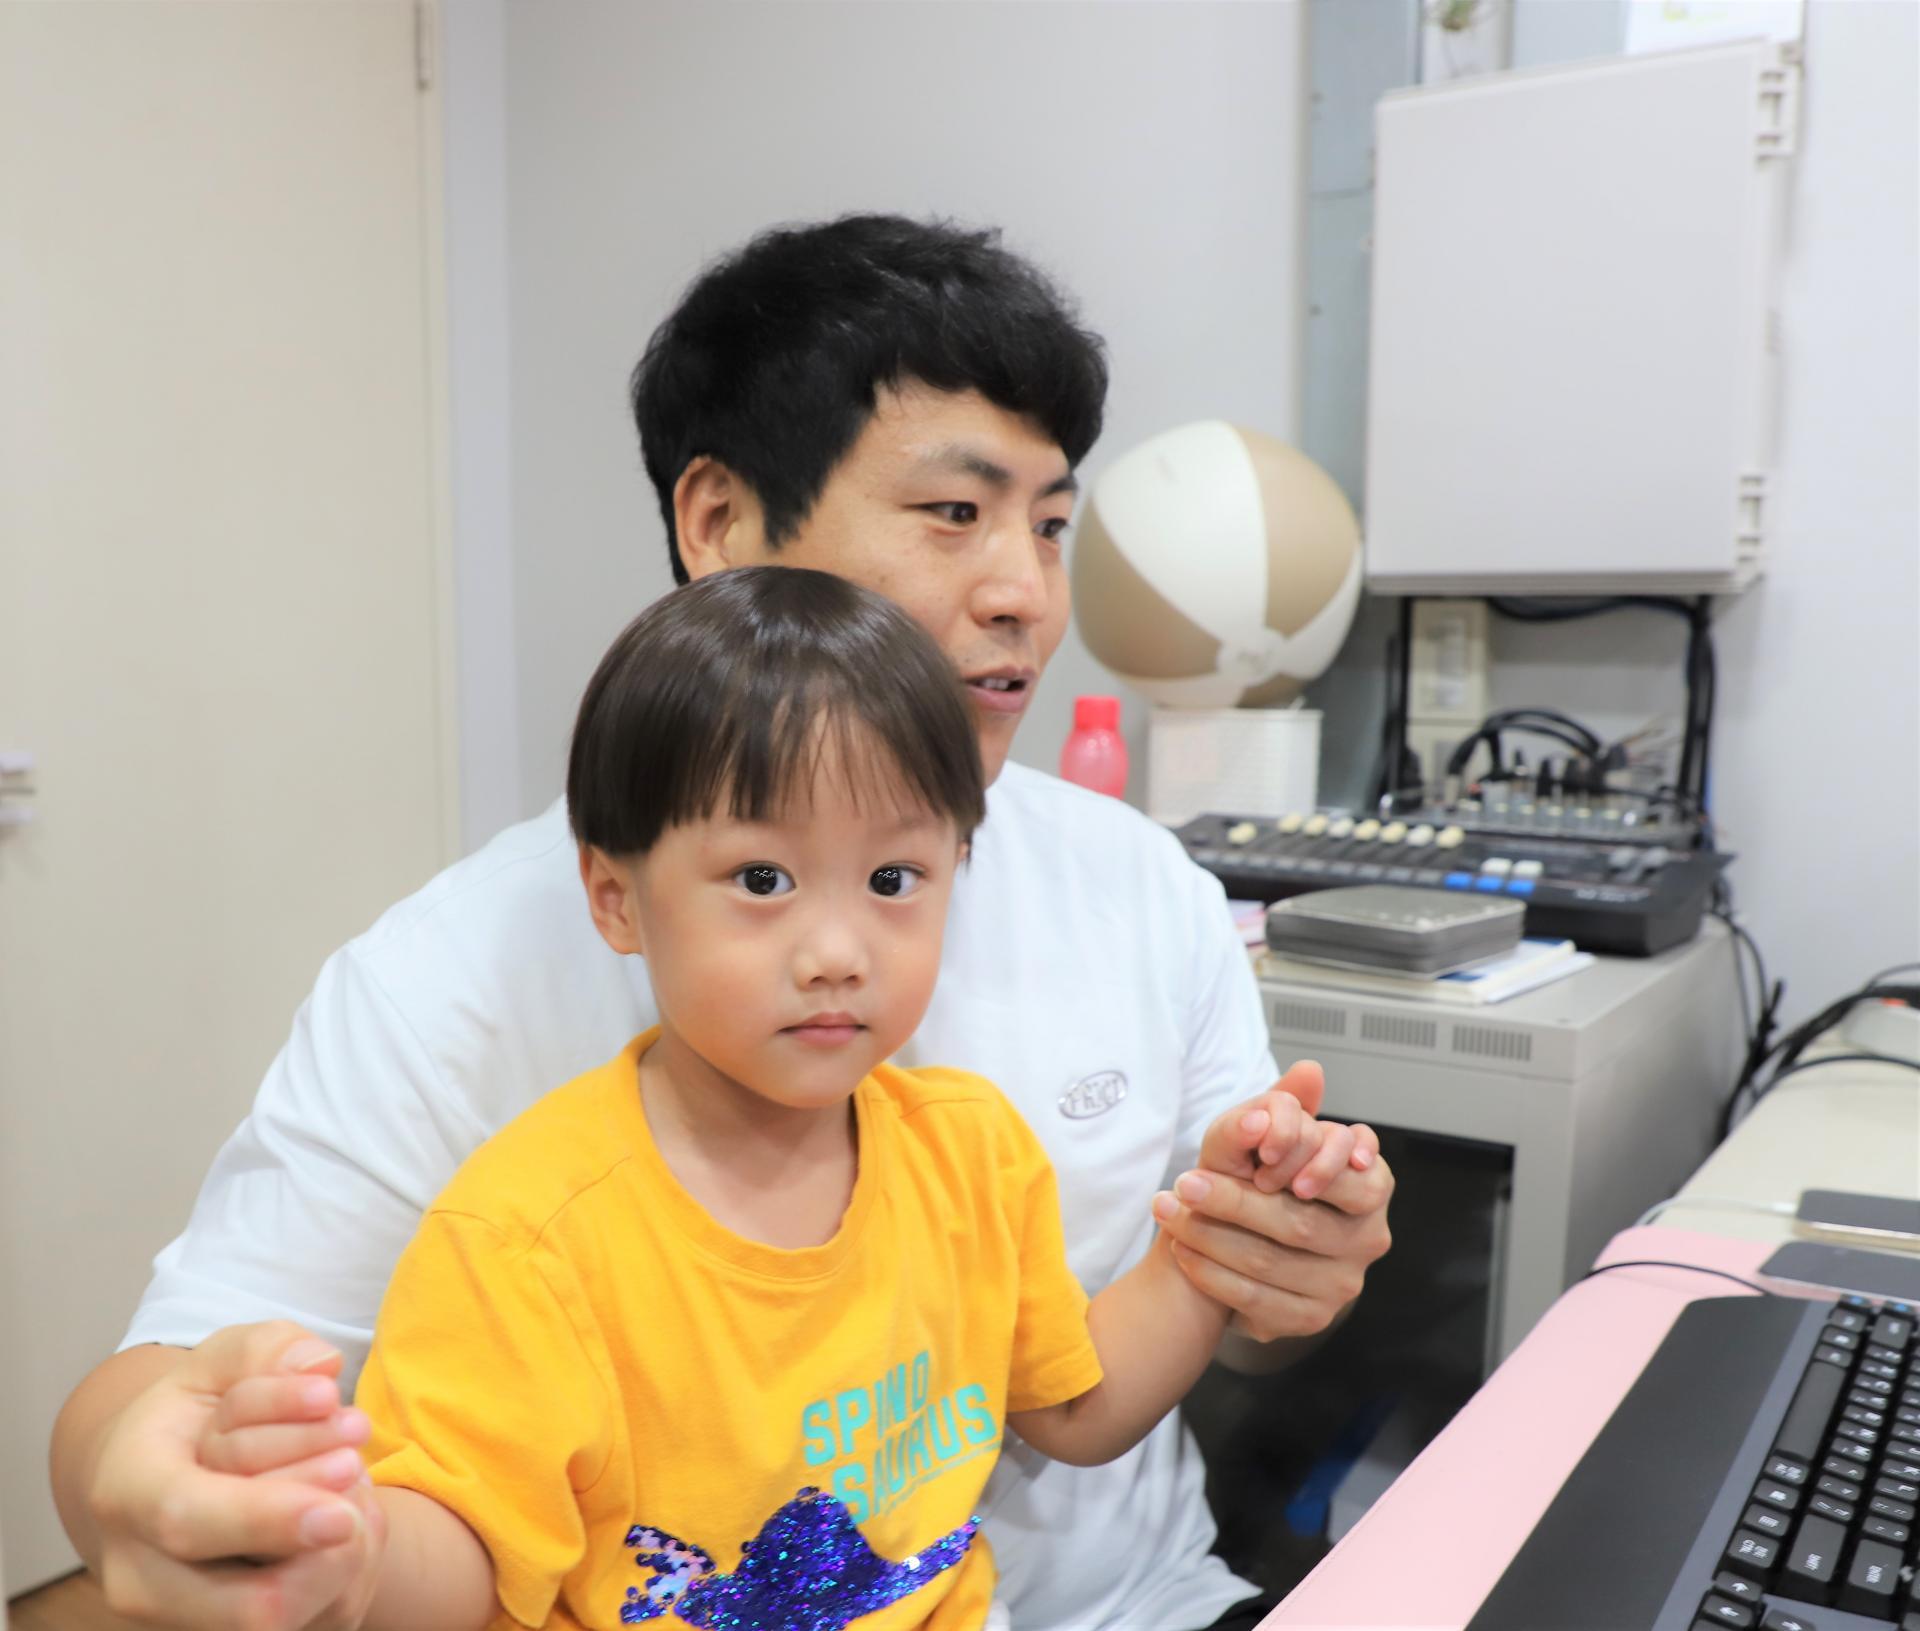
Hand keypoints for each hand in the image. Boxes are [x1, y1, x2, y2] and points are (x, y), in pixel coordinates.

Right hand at [88, 1320, 385, 1628]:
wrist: (165, 1476)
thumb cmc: (200, 1411)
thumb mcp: (224, 1359)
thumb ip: (269, 1349)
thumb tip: (321, 1367)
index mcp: (126, 1490)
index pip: (189, 1519)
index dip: (267, 1516)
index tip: (343, 1497)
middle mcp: (139, 1573)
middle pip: (249, 1601)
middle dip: (323, 1541)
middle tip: (355, 1461)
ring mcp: (179, 1618)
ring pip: (286, 1617)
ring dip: (343, 1550)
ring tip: (347, 1476)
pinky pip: (315, 1621)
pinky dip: (349, 1568)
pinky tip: (344, 1509)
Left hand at [1150, 1061, 1393, 1342]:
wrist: (1252, 1244)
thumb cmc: (1268, 1181)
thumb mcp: (1275, 1138)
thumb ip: (1290, 1106)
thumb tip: (1308, 1071)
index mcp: (1372, 1190)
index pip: (1354, 1180)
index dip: (1306, 1169)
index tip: (1259, 1162)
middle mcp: (1367, 1241)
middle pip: (1297, 1222)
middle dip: (1233, 1200)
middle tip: (1184, 1181)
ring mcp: (1341, 1285)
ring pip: (1268, 1262)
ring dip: (1210, 1235)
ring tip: (1168, 1209)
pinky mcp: (1310, 1318)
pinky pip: (1255, 1299)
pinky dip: (1212, 1273)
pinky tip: (1181, 1249)